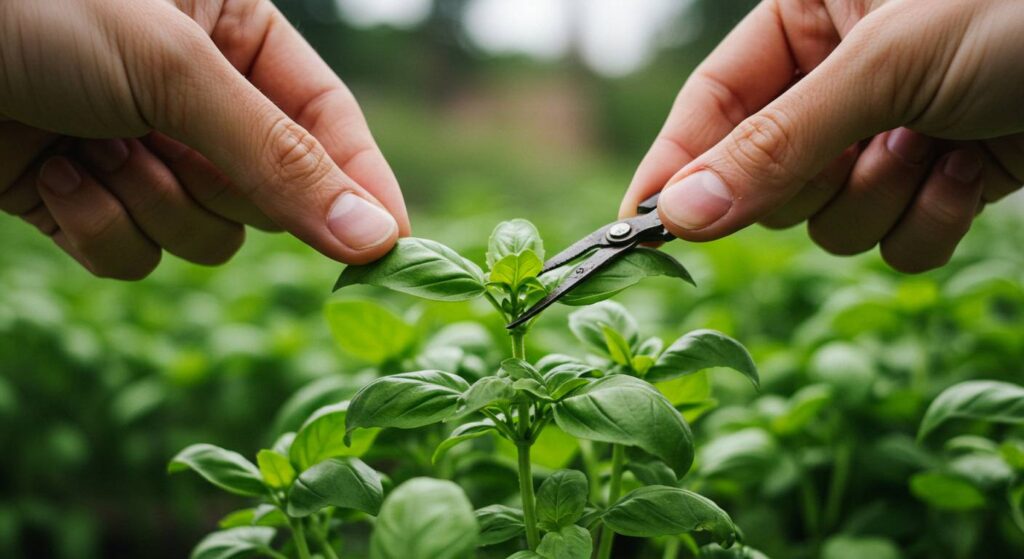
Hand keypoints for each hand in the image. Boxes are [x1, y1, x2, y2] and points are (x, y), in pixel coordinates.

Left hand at [0, 0, 409, 278]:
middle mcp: (198, 99)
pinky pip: (135, 255)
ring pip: (205, 237)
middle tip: (177, 149)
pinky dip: (100, 227)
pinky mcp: (88, 198)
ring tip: (99, 147)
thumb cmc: (35, 8)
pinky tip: (59, 173)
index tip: (393, 250)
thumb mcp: (175, 71)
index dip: (363, 187)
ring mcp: (143, 152)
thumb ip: (280, 158)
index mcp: (236, 36)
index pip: (330, 124)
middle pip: (269, 193)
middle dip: (223, 187)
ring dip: (155, 206)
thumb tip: (374, 235)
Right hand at [623, 0, 1022, 272]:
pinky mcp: (939, 178)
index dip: (676, 167)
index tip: (639, 228)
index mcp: (808, 19)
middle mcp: (840, 80)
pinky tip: (971, 168)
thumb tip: (680, 214)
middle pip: (764, 176)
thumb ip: (775, 144)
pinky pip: (893, 241)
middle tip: (854, 150)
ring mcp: (889, 133)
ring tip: (932, 145)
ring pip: (826, 220)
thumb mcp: (884, 65)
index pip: (710, 105)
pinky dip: (930, 219)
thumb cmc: (1021, 10)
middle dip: (810, 179)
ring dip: (877, 199)